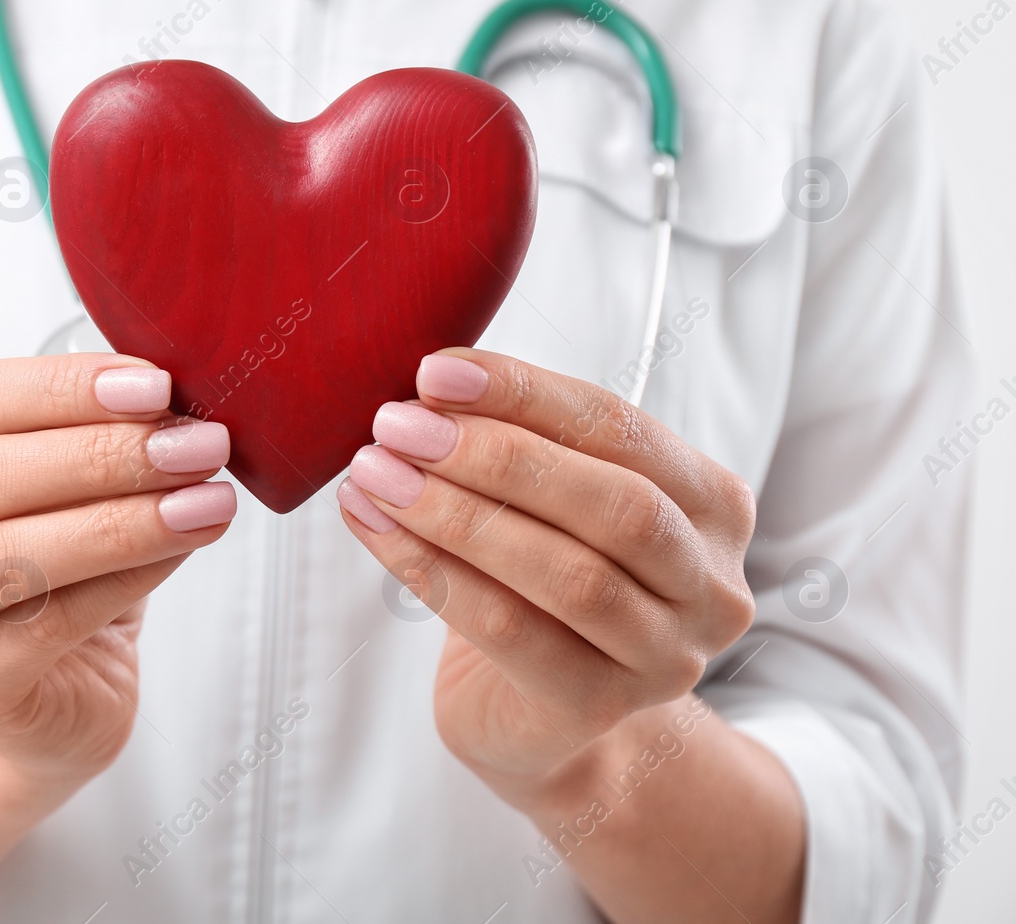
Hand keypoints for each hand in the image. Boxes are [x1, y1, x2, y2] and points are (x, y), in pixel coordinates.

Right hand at [0, 353, 235, 790]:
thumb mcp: (57, 494)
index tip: (155, 384)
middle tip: (195, 443)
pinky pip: (46, 623)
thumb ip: (83, 437)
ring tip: (206, 498)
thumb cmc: (53, 584)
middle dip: (101, 452)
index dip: (63, 387)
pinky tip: (182, 549)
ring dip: (121, 518)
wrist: (45, 710)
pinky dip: (126, 577)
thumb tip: (166, 393)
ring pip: (6, 553)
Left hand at [335, 349, 756, 808]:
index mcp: (713, 505)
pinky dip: (431, 570)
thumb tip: (430, 388)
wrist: (533, 717)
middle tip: (397, 426)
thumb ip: (518, 444)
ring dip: (455, 513)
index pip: (622, 428)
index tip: (436, 372)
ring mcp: (664, 657)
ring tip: (376, 473)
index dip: (527, 393)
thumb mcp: (545, 503)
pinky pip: (508, 629)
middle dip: (495, 456)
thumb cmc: (537, 586)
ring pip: (568, 573)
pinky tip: (375, 529)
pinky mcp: (597, 708)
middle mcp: (710, 584)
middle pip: (615, 503)